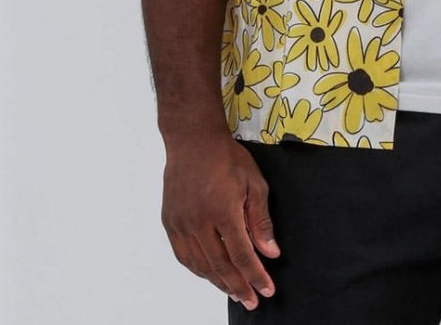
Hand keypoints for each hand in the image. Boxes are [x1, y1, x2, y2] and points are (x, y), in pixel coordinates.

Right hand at [161, 132, 280, 309]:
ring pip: (200, 265)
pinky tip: (209, 275)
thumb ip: (260, 220)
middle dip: (239, 286)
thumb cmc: (227, 158)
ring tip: (234, 292)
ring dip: (218, 282)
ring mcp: (181, 224)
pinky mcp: (170, 222)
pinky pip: (183, 256)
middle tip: (252, 300)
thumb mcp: (254, 183)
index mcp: (223, 211)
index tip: (267, 290)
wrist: (193, 140)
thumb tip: (270, 252)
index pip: (242, 255)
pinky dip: (198, 270)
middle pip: (220, 266)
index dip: (256, 276)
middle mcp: (199, 222)